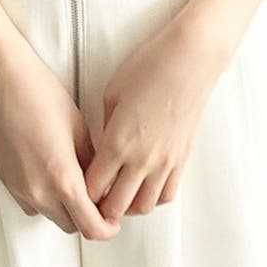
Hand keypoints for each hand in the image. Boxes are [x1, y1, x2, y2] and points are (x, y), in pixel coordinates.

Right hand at [0, 43, 120, 240]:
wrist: (7, 83)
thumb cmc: (44, 97)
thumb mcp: (80, 129)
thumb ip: (92, 163)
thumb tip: (101, 182)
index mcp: (63, 179)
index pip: (90, 227)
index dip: (107, 228)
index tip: (113, 219)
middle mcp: (39, 191)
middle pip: (71, 226)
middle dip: (88, 218)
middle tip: (98, 198)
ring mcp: (20, 188)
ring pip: (51, 216)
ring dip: (66, 210)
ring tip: (75, 183)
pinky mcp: (8, 181)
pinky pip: (33, 204)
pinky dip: (46, 199)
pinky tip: (52, 175)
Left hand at [82, 16, 225, 218]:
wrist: (189, 59)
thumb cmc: (148, 67)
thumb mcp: (113, 93)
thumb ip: (104, 126)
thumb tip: (102, 147)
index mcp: (117, 143)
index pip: (92, 188)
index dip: (81, 192)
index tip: (76, 186)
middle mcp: (141, 160)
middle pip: (116, 207)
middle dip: (101, 207)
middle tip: (94, 199)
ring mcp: (164, 162)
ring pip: (143, 207)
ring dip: (127, 206)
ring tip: (118, 195)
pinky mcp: (182, 158)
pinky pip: (167, 195)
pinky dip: (153, 198)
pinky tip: (144, 186)